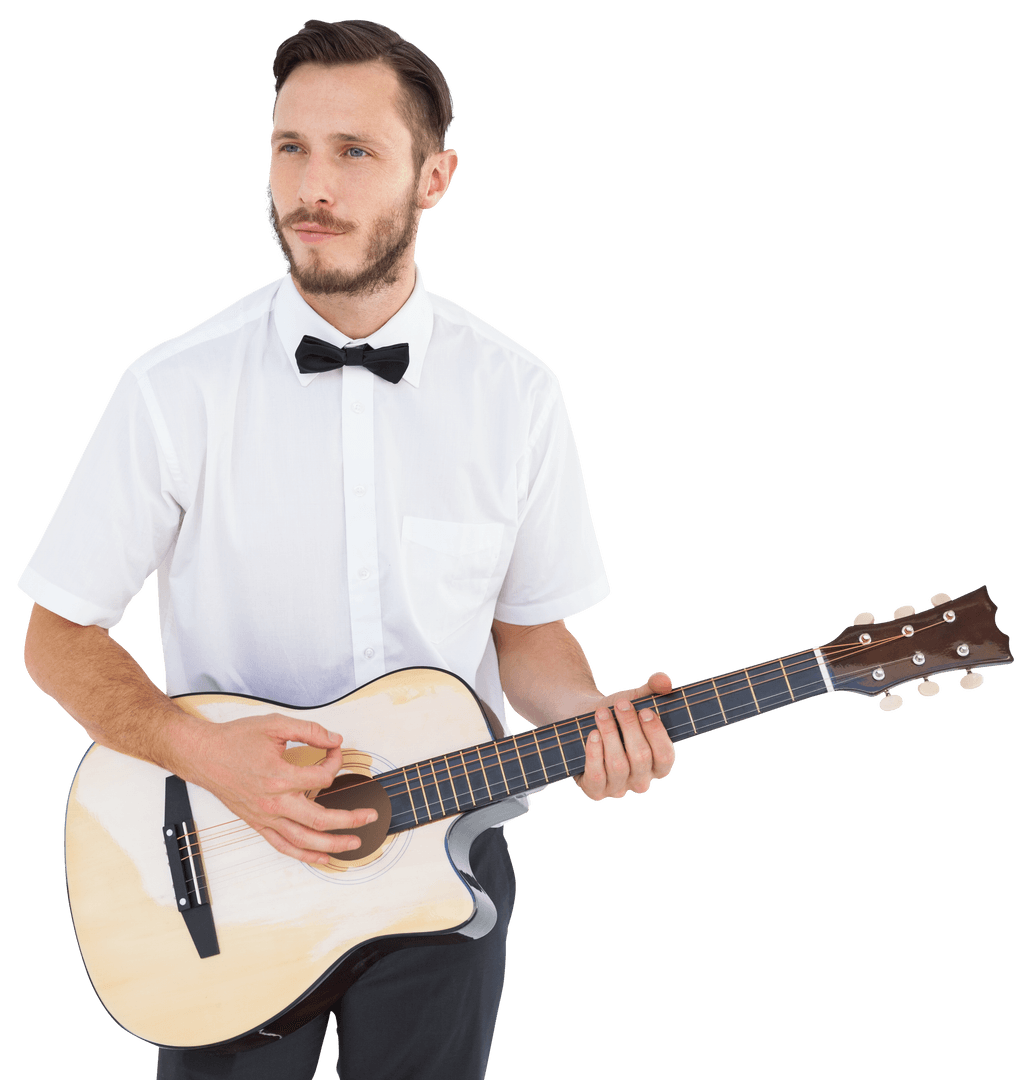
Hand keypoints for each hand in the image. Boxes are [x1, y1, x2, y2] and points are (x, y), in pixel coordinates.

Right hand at [183, 713, 377, 864]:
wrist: (203, 755)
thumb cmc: (235, 740)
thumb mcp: (275, 725)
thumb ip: (309, 731)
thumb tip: (335, 739)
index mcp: (280, 776)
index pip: (323, 777)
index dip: (335, 761)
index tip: (336, 750)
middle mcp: (274, 802)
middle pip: (321, 818)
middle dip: (350, 818)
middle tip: (371, 815)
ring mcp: (265, 817)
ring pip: (304, 839)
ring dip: (332, 844)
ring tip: (355, 843)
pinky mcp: (257, 823)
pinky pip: (283, 845)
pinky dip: (304, 854)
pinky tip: (321, 856)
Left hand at [573, 672, 675, 799]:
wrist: (581, 717)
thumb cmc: (615, 712)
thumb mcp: (635, 698)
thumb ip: (653, 688)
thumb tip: (665, 681)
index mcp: (657, 764)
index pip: (666, 757)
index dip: (657, 734)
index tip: (645, 710)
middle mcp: (641, 780)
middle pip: (641, 758)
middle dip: (630, 727)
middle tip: (620, 704)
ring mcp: (618, 788)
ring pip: (619, 766)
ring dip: (609, 734)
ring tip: (601, 712)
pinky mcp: (595, 790)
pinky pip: (597, 777)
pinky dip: (594, 754)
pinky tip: (592, 734)